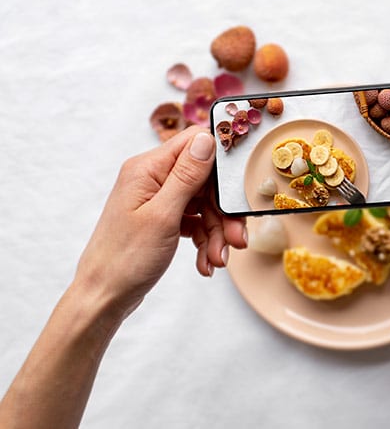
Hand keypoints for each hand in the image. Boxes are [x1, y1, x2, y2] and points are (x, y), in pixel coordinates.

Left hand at [76, 126, 246, 315]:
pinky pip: (195, 221)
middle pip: (205, 180)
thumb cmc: (124, 259)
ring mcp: (157, 199)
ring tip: (218, 259)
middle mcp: (152, 178)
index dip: (221, 164)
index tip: (238, 189)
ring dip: (217, 232)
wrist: (104, 297)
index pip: (195, 144)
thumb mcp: (162, 215)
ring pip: (204, 204)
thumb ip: (187, 176)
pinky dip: (205, 240)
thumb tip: (207, 139)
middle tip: (236, 239)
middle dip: (223, 212)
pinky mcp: (163, 218)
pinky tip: (206, 262)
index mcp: (147, 169)